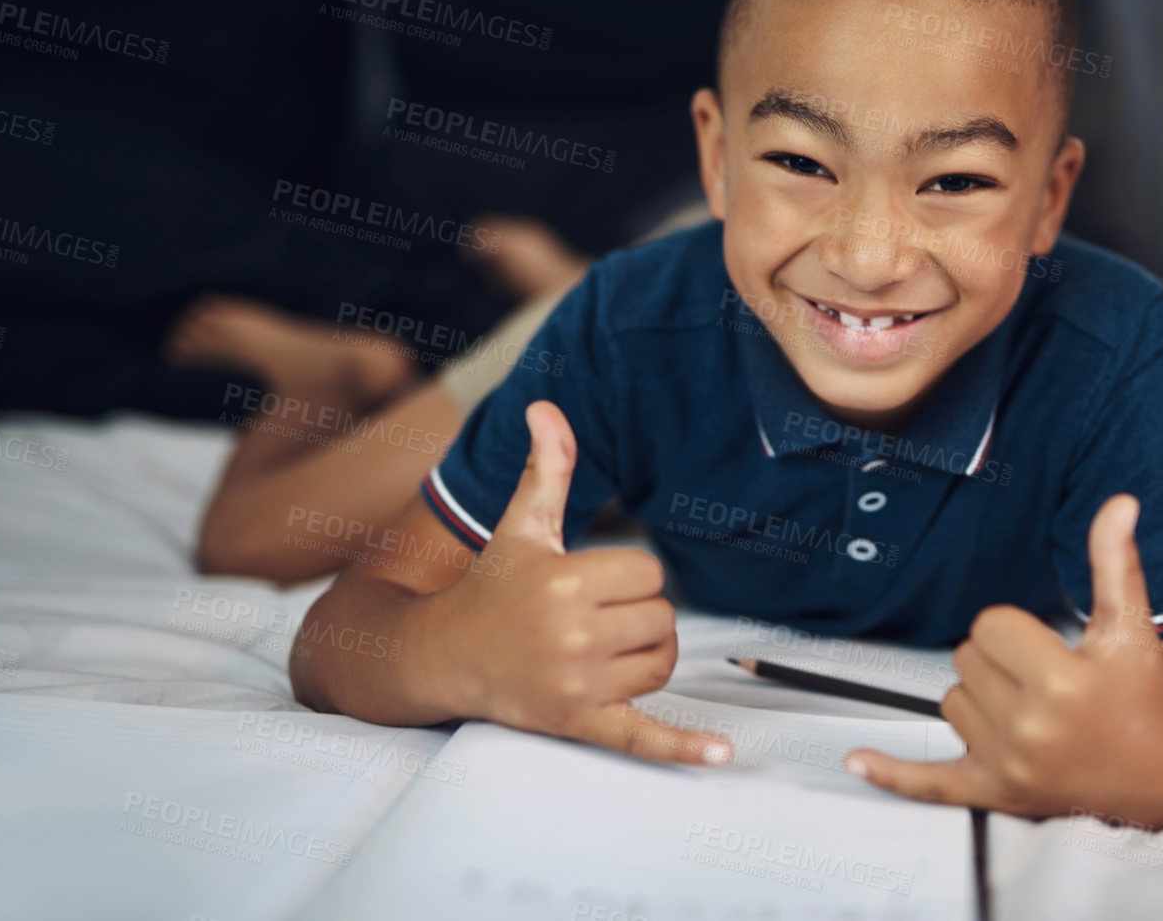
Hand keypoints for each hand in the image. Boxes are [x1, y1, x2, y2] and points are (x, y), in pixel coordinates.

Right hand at [431, 400, 731, 765]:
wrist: (444, 656)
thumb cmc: (491, 585)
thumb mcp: (520, 525)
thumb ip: (547, 469)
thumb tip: (547, 406)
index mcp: (565, 581)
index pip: (648, 573)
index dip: (627, 575)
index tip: (588, 582)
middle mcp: (572, 635)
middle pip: (661, 618)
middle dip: (636, 615)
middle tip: (588, 618)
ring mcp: (577, 685)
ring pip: (661, 663)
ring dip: (645, 656)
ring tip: (598, 649)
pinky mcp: (580, 723)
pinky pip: (642, 737)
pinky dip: (681, 749)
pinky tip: (718, 755)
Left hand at [846, 495, 1162, 823]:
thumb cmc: (1145, 697)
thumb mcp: (1132, 627)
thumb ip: (1115, 562)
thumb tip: (1119, 503)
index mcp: (1062, 682)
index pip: (990, 624)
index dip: (1018, 629)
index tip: (1051, 647)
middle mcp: (1031, 729)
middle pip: (966, 659)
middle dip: (1000, 661)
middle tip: (1044, 678)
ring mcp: (1009, 767)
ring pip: (950, 701)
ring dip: (980, 699)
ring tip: (1030, 709)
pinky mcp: (995, 794)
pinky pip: (929, 783)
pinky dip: (894, 774)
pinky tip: (858, 761)